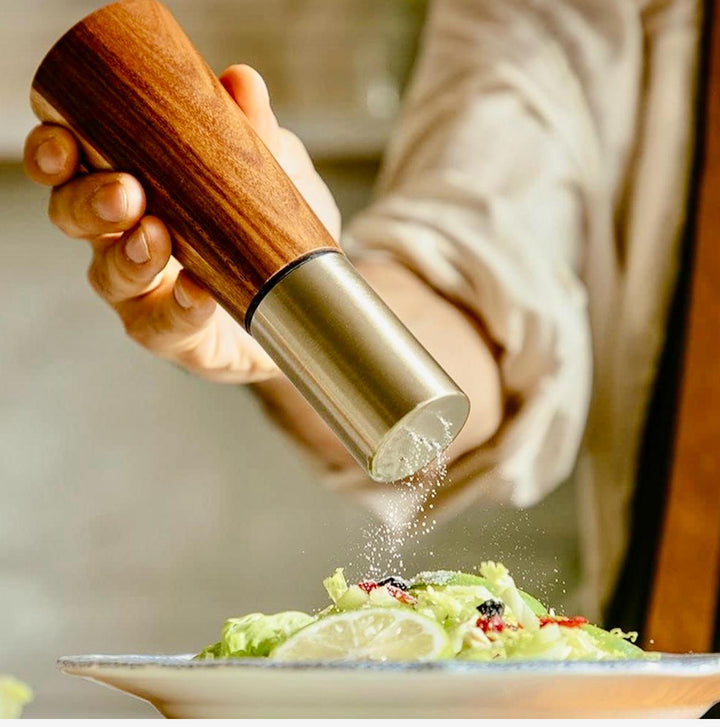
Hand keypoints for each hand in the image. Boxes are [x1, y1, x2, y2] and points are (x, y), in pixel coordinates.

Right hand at [23, 65, 340, 382]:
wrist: (310, 297)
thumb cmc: (270, 229)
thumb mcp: (274, 171)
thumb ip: (256, 133)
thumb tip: (241, 82)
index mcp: (134, 187)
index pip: (73, 166)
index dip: (54, 153)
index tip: (63, 138)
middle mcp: (126, 238)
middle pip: (74, 220)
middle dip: (88, 202)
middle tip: (126, 190)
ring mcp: (147, 291)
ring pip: (108, 276)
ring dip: (128, 256)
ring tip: (157, 238)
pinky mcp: (177, 335)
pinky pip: (163, 327)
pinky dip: (180, 308)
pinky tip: (198, 291)